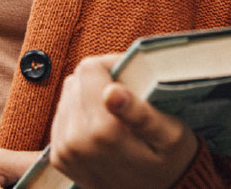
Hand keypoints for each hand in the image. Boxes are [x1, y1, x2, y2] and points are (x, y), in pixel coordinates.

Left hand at [48, 54, 199, 188]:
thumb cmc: (170, 162)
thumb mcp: (169, 135)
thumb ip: (140, 112)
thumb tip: (111, 92)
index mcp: (103, 131)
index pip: (89, 68)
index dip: (112, 67)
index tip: (132, 81)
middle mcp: (76, 142)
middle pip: (76, 81)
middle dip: (100, 83)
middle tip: (127, 101)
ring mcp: (65, 151)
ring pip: (67, 95)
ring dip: (89, 98)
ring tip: (117, 116)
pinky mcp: (59, 157)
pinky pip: (62, 115)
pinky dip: (81, 114)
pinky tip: (102, 126)